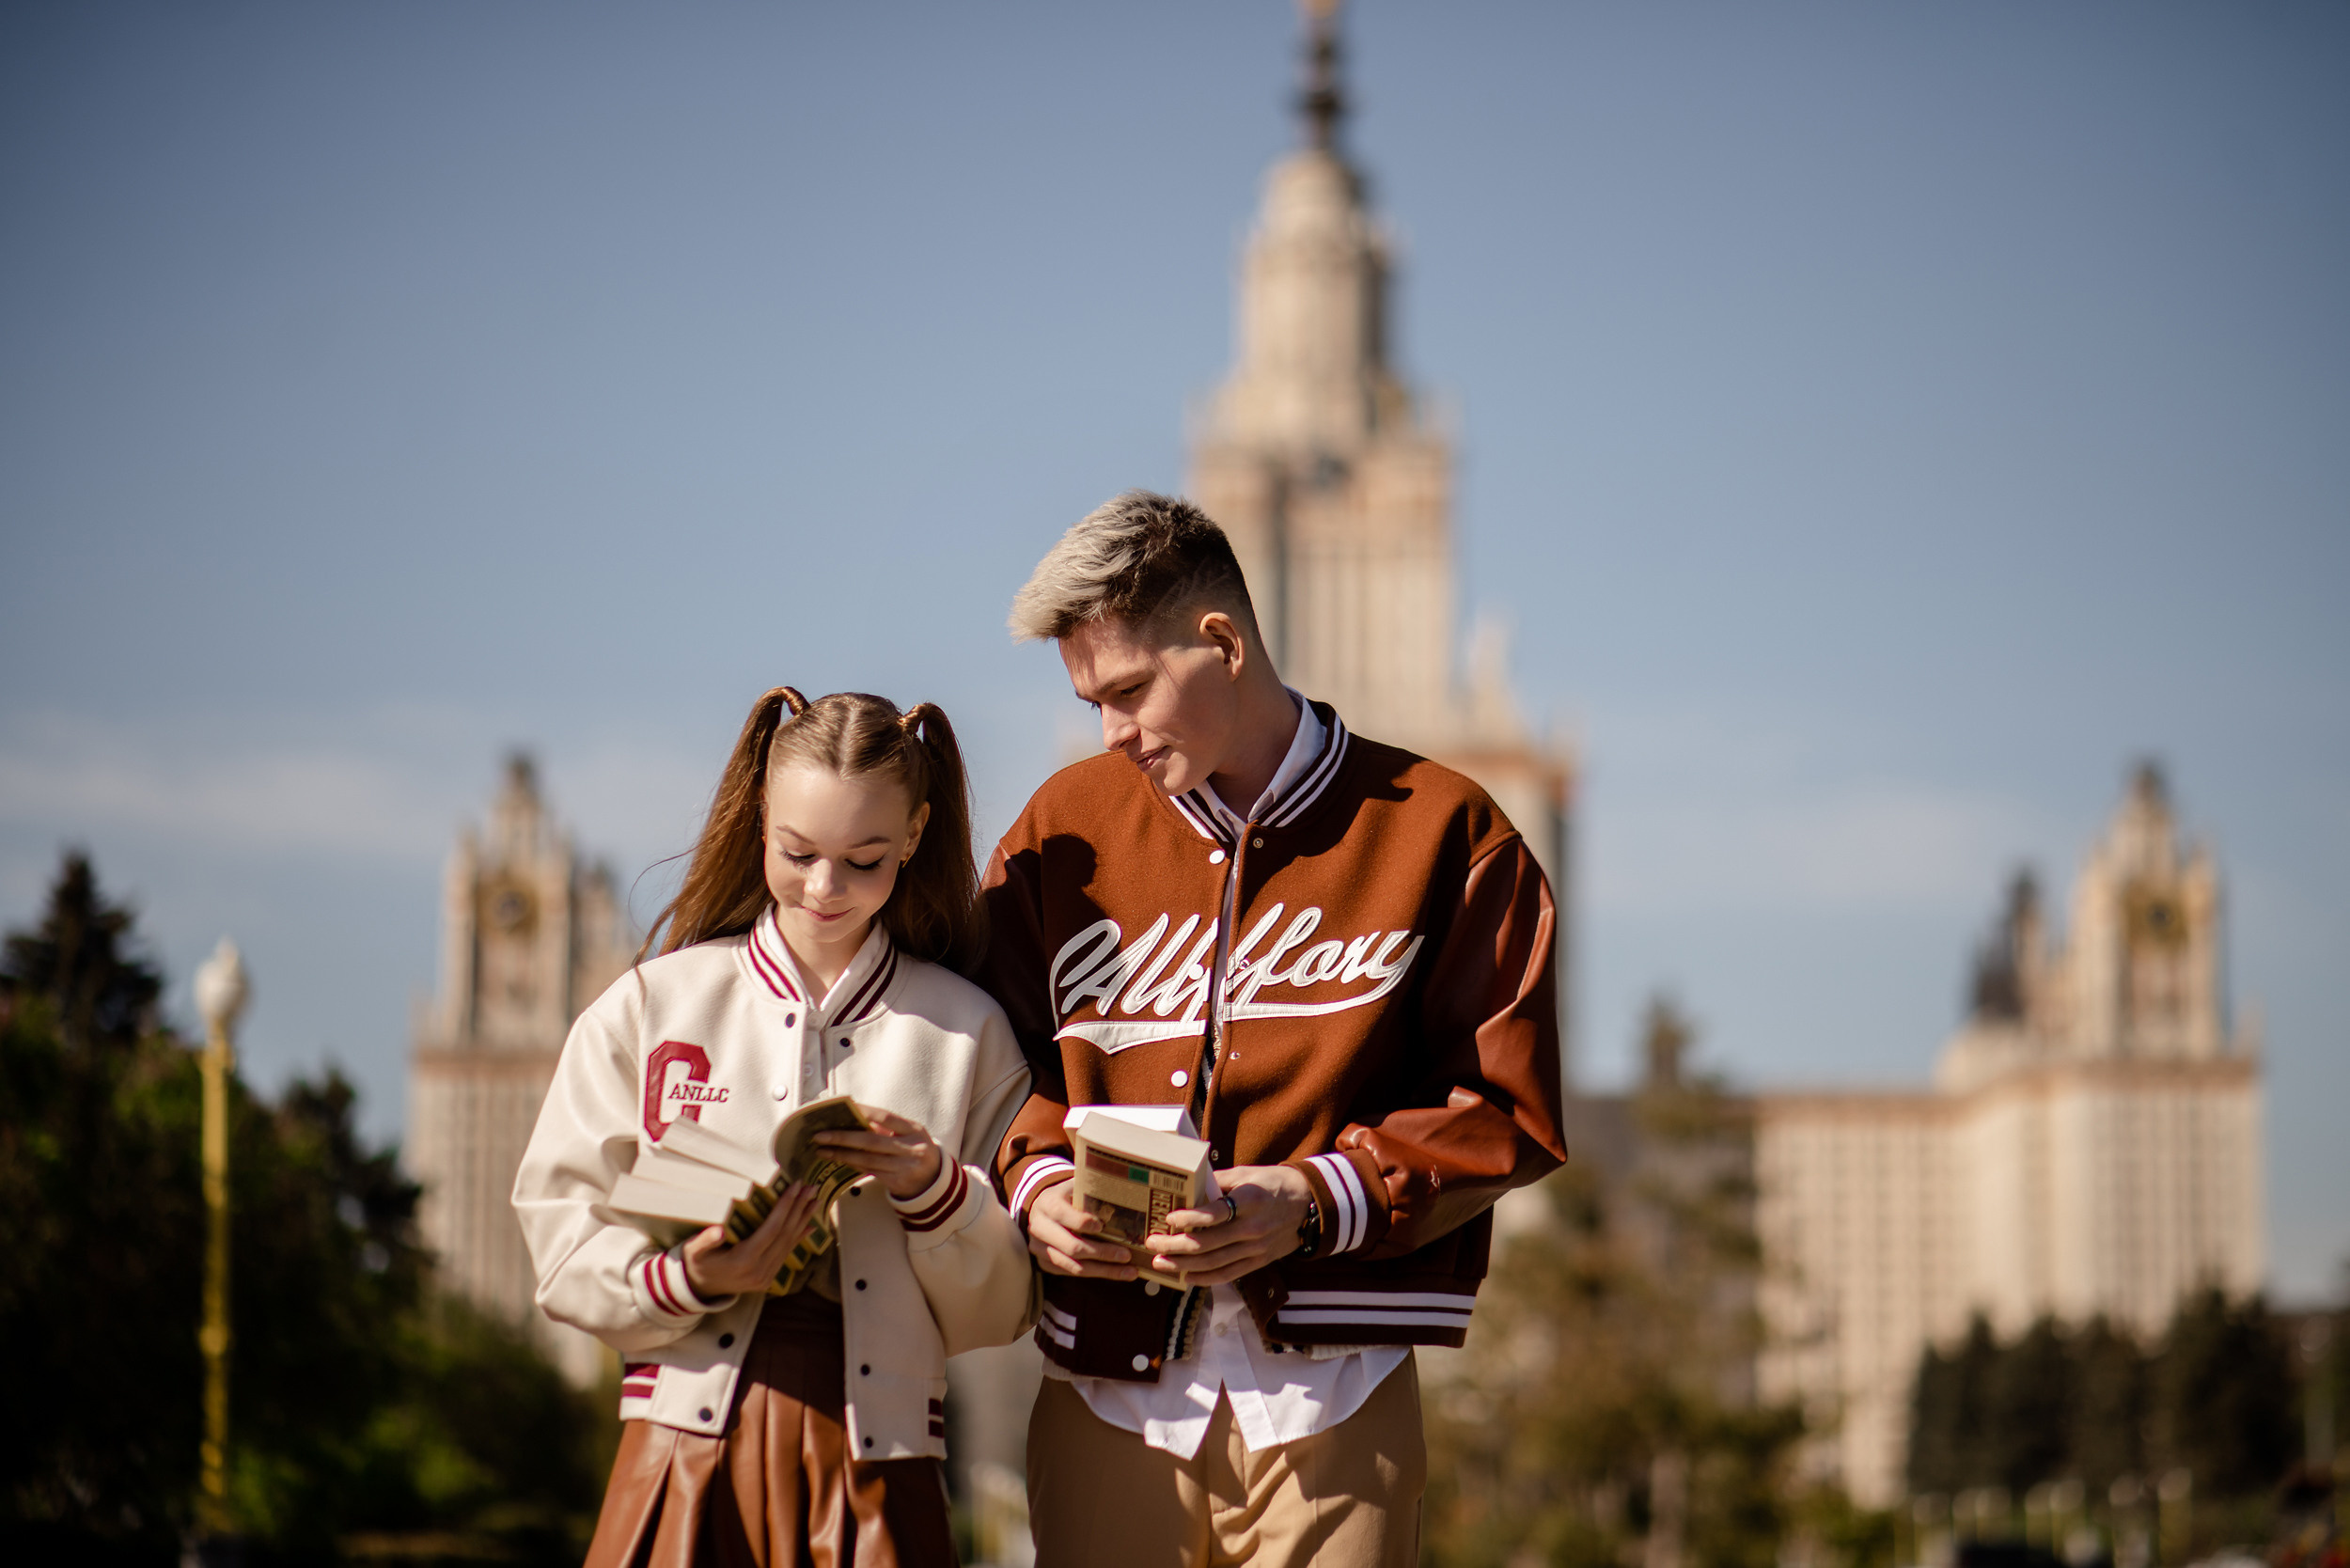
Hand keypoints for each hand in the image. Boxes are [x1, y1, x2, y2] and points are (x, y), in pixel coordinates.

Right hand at [682, 1182, 820, 1299]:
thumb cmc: (697, 1262)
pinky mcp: (768, 1278)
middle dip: (799, 1209)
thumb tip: (718, 1230)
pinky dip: (798, 1237)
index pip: (771, 1229)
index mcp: (743, 1261)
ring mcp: (765, 1276)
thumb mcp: (694, 1250)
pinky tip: (809, 1224)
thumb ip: (705, 1241)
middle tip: (811, 1187)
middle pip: (784, 1234)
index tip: (795, 1187)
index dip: (785, 1207)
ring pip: (788, 1243)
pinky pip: (786, 1253)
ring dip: (802, 1220)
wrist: (699, 1288)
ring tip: (814, 1200)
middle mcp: (759, 1271)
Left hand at [813, 1108, 942, 1199]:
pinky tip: (839, 1160)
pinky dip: (852, 1165)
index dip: (863, 1112)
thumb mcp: (908, 1134)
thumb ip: (885, 1128)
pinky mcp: (897, 1182)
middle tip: (820, 1136)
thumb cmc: (915, 1149)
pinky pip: (870, 1171)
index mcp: (914, 1130)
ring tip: (823, 1150)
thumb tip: (852, 1118)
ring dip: (842, 1154)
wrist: (934, 1179)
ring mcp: (905, 1167)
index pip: (885, 1117)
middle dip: (843, 1138)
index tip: (841, 1108)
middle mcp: (911, 1148)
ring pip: (867, 1160)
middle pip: (871, 1141)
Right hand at [1025, 1175, 1138, 1280]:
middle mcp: (1039, 1228)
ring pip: (1074, 1266)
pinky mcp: (1045, 1264)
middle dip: (1102, 1252)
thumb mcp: (1076, 1186)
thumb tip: (1122, 1188)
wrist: (1043, 1208)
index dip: (1083, 1222)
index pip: (1063, 1214)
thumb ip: (1093, 1188)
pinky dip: (1096, 1274)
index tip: (1102, 1225)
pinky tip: (1116, 1272)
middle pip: (1071, 1246)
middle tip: (1126, 1254)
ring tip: (1129, 1271)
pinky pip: (1072, 1273)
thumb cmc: (1068, 1196)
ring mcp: (1040, 1248)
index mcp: (1047, 1203)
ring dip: (1104, 1270)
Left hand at [1142, 1164, 1310, 1287]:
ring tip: (1160, 1264)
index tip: (1168, 1218)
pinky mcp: (1259, 1261)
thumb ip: (1218, 1181)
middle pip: (1208, 1243)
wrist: (1309, 1204)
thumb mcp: (1248, 1173)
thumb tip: (1188, 1186)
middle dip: (1175, 1246)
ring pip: (1214, 1262)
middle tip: (1152, 1245)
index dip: (1190, 1217)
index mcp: (1250, 1200)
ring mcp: (1256, 1248)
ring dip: (1183, 1265)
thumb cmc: (1273, 1184)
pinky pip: (1229, 1274)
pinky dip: (1205, 1278)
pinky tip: (1186, 1278)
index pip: (1215, 1212)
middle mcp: (1252, 1227)